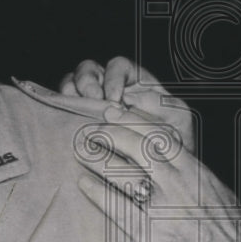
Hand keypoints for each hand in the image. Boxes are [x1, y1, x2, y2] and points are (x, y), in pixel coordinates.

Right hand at [60, 56, 195, 154]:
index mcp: (136, 83)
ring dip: (71, 93)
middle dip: (88, 83)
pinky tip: (70, 123)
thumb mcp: (178, 121)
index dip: (113, 77)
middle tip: (93, 102)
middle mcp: (111, 89)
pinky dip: (62, 109)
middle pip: (89, 70)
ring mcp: (92, 105)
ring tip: (78, 112)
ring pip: (71, 84)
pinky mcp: (78, 122)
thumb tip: (130, 97)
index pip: (118, 66)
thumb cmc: (175, 143)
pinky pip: (62, 107)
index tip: (115, 100)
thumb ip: (160, 104)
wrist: (163, 175)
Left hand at [75, 105, 240, 241]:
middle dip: (111, 133)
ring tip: (81, 150)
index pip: (160, 135)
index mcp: (196, 171)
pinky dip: (98, 193)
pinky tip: (84, 184)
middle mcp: (178, 183)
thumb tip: (184, 165)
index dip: (133, 120)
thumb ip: (198, 177)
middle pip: (138, 146)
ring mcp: (164, 208)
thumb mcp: (220, 194)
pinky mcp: (152, 235)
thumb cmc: (234, 235)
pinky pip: (118, 209)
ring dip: (99, 158)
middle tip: (92, 129)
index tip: (116, 113)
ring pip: (124, 172)